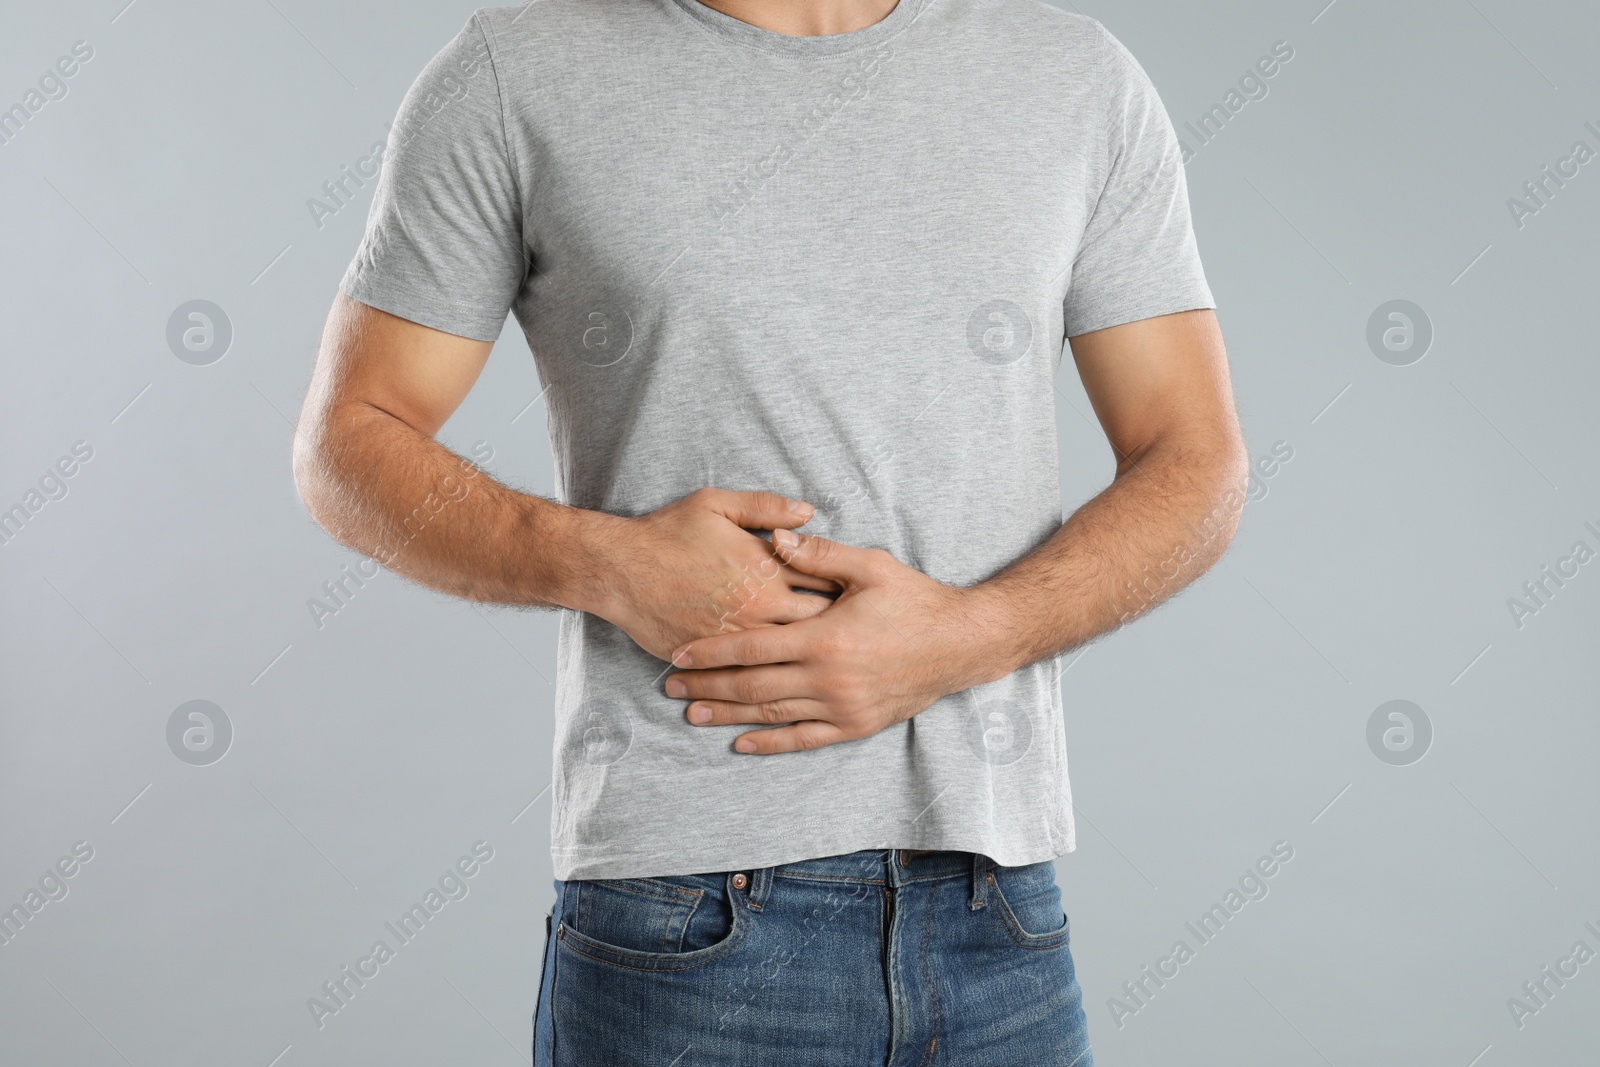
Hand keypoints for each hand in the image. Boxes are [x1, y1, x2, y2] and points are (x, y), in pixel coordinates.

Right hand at [593, 489, 840, 661]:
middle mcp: (760, 609)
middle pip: (818, 626)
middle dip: (839, 629)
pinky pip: (755, 674)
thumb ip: (767, 507)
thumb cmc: (668, 533)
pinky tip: (789, 678)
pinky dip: (775, 677)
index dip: (847, 590)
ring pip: (790, 656)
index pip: (825, 583)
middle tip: (856, 633)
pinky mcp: (715, 659)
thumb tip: (810, 512)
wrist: (619, 571)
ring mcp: (738, 638)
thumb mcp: (717, 505)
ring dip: (811, 657)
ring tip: (830, 658)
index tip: (859, 595)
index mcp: (767, 570)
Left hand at [663, 529, 1004, 753]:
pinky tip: (741, 743)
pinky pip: (803, 739)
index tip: (678, 653)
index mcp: (825, 638)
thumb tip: (773, 537)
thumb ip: (819, 554)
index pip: (751, 648)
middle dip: (707, 686)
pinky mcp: (855, 725)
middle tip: (671, 686)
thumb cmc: (916, 600)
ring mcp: (841, 707)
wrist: (962, 643)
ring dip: (728, 714)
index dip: (711, 652)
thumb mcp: (870, 566)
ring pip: (771, 714)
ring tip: (692, 712)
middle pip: (752, 686)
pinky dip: (770, 743)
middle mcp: (828, 679)